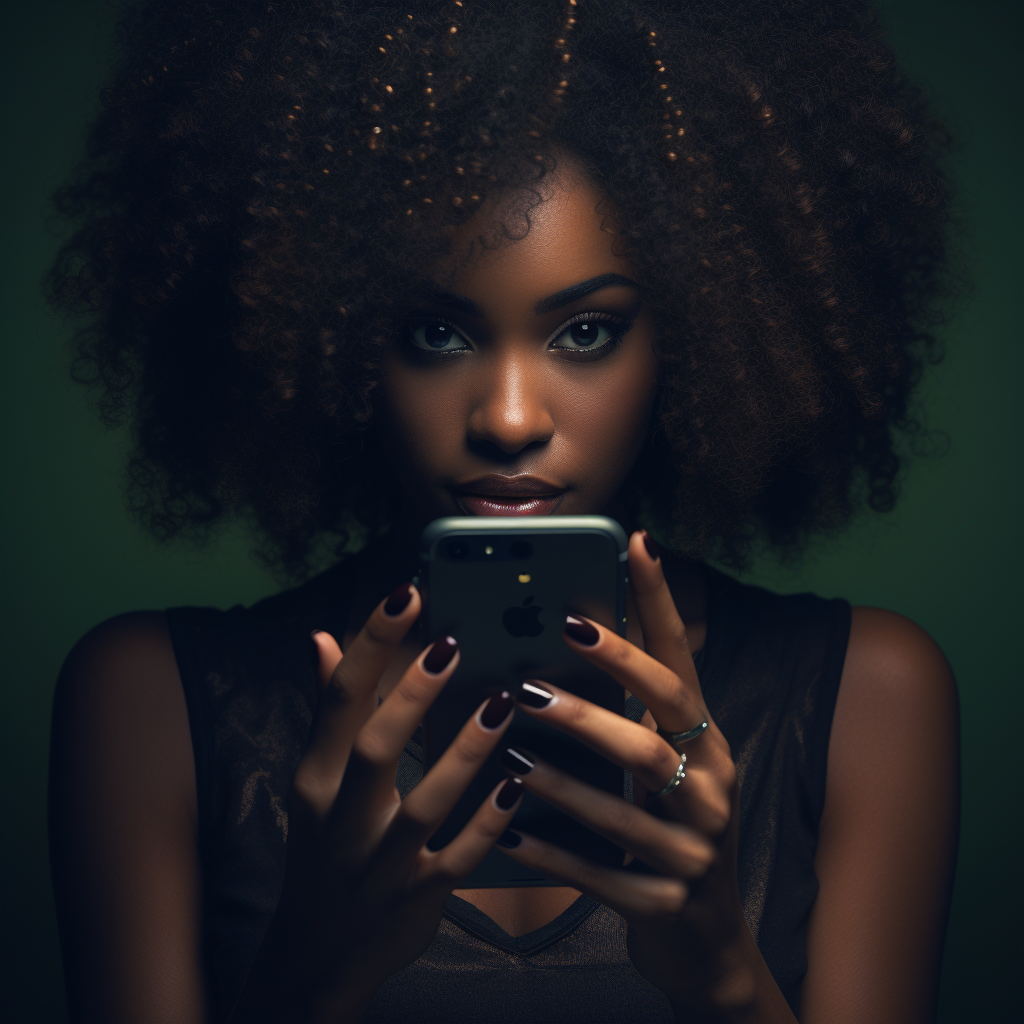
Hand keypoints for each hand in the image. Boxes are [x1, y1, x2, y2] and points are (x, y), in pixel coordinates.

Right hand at [230, 584, 523, 1023]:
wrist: (316, 957)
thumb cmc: (323, 850)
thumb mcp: (314, 783)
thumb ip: (328, 711)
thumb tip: (321, 638)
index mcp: (315, 779)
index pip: (338, 701)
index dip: (371, 643)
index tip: (406, 592)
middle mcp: (340, 819)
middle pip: (373, 749)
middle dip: (411, 695)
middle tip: (453, 642)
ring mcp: (379, 863)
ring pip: (424, 804)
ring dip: (464, 753)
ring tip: (503, 702)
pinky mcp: (417, 897)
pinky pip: (458, 860)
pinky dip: (487, 824)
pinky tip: (516, 787)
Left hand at [493, 532, 766, 1017]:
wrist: (704, 940)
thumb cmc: (669, 828)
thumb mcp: (663, 765)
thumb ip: (626, 712)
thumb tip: (565, 635)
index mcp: (707, 741)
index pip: (682, 660)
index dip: (659, 603)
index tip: (634, 544)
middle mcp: (712, 787)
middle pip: (657, 727)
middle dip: (598, 696)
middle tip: (532, 677)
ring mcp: (696, 849)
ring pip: (627, 807)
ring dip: (563, 779)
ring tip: (508, 752)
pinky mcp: (668, 902)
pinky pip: (603, 877)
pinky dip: (553, 854)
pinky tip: (507, 833)